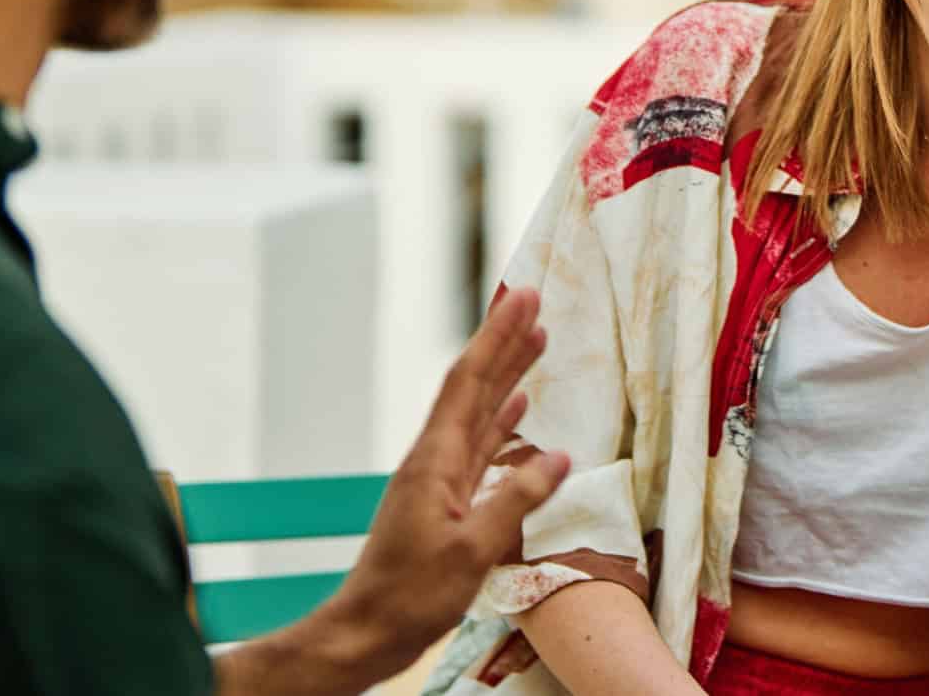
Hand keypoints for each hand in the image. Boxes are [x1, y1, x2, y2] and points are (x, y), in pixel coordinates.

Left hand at [332, 287, 569, 673]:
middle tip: (534, 302)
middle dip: (504, 342)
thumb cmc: (412, 594)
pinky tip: (518, 409)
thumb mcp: (472, 549)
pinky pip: (478, 445)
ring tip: (536, 342)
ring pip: (478, 412)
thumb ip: (516, 499)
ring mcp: (437, 478)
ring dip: (507, 376)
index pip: (469, 382)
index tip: (523, 299)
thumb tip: (560, 458)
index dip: (497, 337)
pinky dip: (500, 421)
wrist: (368, 629)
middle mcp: (434, 458)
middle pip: (473, 386)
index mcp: (435, 459)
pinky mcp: (443, 499)